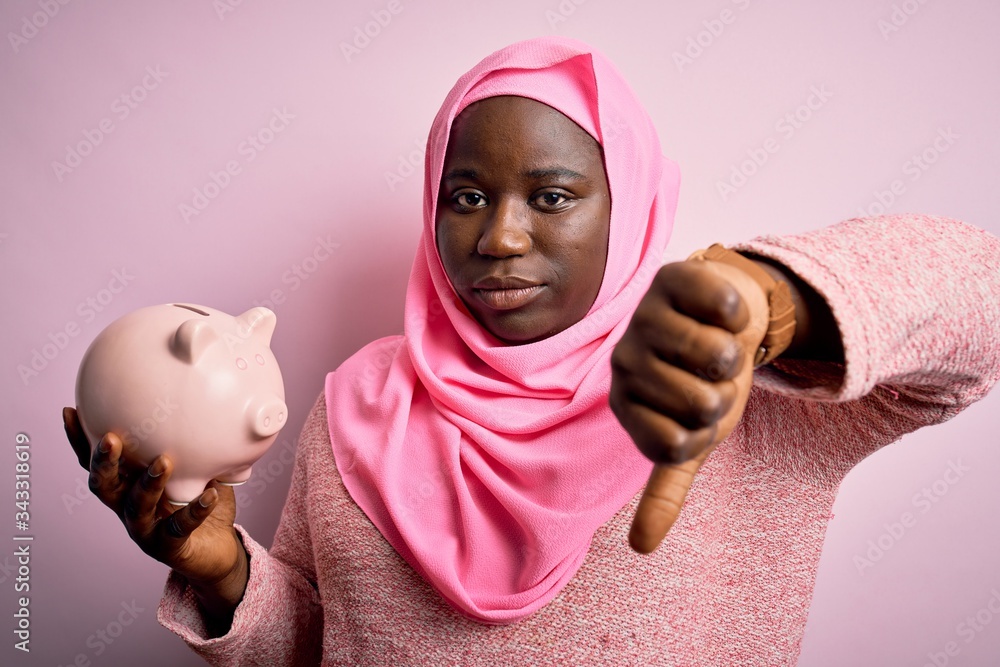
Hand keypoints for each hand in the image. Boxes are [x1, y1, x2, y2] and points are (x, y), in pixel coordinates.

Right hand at [63, 407, 247, 615]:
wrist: (216, 548)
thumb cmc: (199, 501)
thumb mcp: (195, 468)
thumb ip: (190, 443)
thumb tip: (203, 405)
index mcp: (127, 485)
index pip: (97, 463)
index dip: (80, 441)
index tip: (72, 411)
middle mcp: (128, 507)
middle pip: (104, 486)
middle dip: (104, 463)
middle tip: (111, 439)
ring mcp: (146, 529)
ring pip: (136, 508)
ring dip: (147, 483)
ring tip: (163, 461)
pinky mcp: (169, 546)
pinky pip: (180, 526)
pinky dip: (195, 510)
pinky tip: (210, 493)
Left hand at [609, 258, 768, 552]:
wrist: (726, 316)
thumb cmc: (704, 382)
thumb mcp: (690, 438)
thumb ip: (666, 491)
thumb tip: (641, 548)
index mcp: (625, 403)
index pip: (674, 444)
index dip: (706, 433)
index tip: (699, 414)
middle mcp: (624, 361)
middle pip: (700, 403)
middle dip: (725, 394)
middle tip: (713, 376)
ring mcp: (645, 318)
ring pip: (716, 357)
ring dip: (736, 355)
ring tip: (719, 344)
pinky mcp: (674, 277)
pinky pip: (725, 309)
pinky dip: (739, 315)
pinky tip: (723, 312)